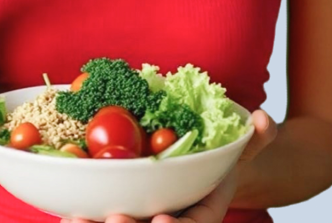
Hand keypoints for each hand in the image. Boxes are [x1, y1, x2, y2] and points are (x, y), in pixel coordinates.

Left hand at [61, 109, 277, 222]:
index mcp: (202, 214)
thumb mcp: (242, 148)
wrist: (201, 166)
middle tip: (116, 221)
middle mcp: (171, 219)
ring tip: (77, 222)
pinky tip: (66, 213)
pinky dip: (86, 218)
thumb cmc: (223, 158)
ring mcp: (145, 217)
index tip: (161, 222)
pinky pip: (103, 219)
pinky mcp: (122, 209)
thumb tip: (264, 120)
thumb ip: (255, 138)